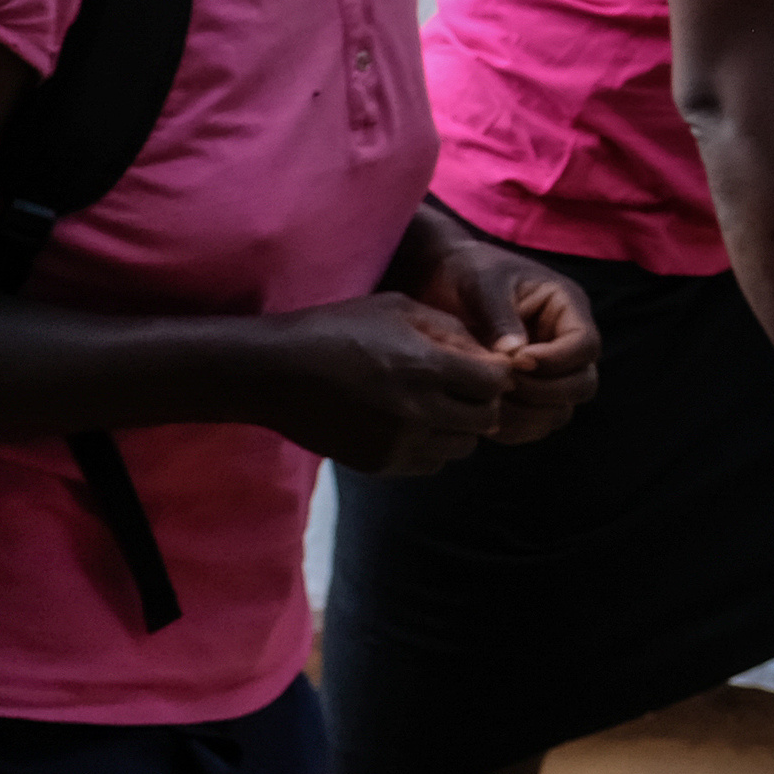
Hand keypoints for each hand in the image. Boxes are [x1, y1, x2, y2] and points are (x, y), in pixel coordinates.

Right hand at [263, 292, 518, 475]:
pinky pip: (431, 464)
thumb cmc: (338, 329)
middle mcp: (418, 410)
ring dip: (459, 427)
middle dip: (483, 401)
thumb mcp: (399, 309)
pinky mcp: (379, 464)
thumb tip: (489, 354)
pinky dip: (432, 447)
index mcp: (427, 367)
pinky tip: (411, 423)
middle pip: (486, 419)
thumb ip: (450, 330)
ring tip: (435, 405)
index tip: (484, 365)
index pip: (496, 383)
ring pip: (462, 447)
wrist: (276, 372)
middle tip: (463, 386)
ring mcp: (398, 443)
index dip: (497, 373)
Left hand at [417, 237, 600, 445]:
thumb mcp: (483, 284)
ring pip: (560, 410)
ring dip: (528, 415)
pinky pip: (534, 423)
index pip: (586, 346)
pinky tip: (484, 415)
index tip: (517, 362)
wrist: (440, 280)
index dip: (556, 362)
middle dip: (545, 393)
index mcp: (566, 308)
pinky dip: (515, 428)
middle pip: (582, 384)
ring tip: (490, 402)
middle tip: (503, 385)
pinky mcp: (524, 392)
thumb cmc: (466, 271)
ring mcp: (547, 371)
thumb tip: (515, 356)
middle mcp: (564, 342)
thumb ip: (500, 317)